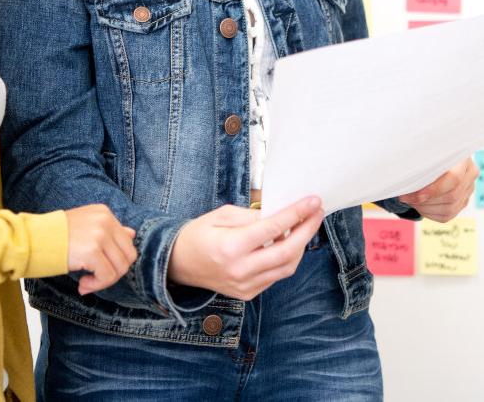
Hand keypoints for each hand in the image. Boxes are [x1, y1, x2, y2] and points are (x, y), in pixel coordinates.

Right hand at [64, 204, 136, 294]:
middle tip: (95, 279)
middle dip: (114, 273)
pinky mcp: (92, 250)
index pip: (127, 242)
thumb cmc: (56, 236)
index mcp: (104, 213)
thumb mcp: (86, 225)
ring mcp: (100, 235)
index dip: (115, 260)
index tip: (98, 267)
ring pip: (120, 268)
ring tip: (86, 283)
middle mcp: (105, 220)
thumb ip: (110, 230)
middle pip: (128, 256)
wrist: (33, 239)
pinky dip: (96, 285)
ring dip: (103, 282)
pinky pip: (107, 276)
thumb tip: (131, 234)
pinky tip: (82, 285)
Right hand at [168, 197, 323, 300]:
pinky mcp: (248, 293)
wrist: (178, 264)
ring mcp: (245, 285)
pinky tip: (286, 243)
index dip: (296, 214)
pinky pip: (276, 276)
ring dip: (300, 246)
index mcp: (231, 246)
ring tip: (305, 226)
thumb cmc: (197, 234)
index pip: (273, 228)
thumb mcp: (220, 215)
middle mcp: (241, 270)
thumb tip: (278, 214)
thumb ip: (250, 216)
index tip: (312, 201)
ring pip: (286, 267)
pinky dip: (285, 258)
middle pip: (287, 251)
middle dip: (307, 230)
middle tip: (317, 212)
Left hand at [398, 158, 478, 221]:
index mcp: (462, 159)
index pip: (453, 178)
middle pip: (451, 196)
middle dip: (425, 200)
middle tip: (405, 197)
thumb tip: (406, 176)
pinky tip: (418, 205)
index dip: (433, 189)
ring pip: (449, 209)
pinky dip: (429, 213)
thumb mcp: (424, 151)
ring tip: (409, 200)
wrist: (433, 156)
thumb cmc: (426, 152)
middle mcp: (469, 175)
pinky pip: (446, 215)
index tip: (413, 194)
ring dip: (425, 208)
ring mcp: (468, 190)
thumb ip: (420, 161)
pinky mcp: (462, 202)